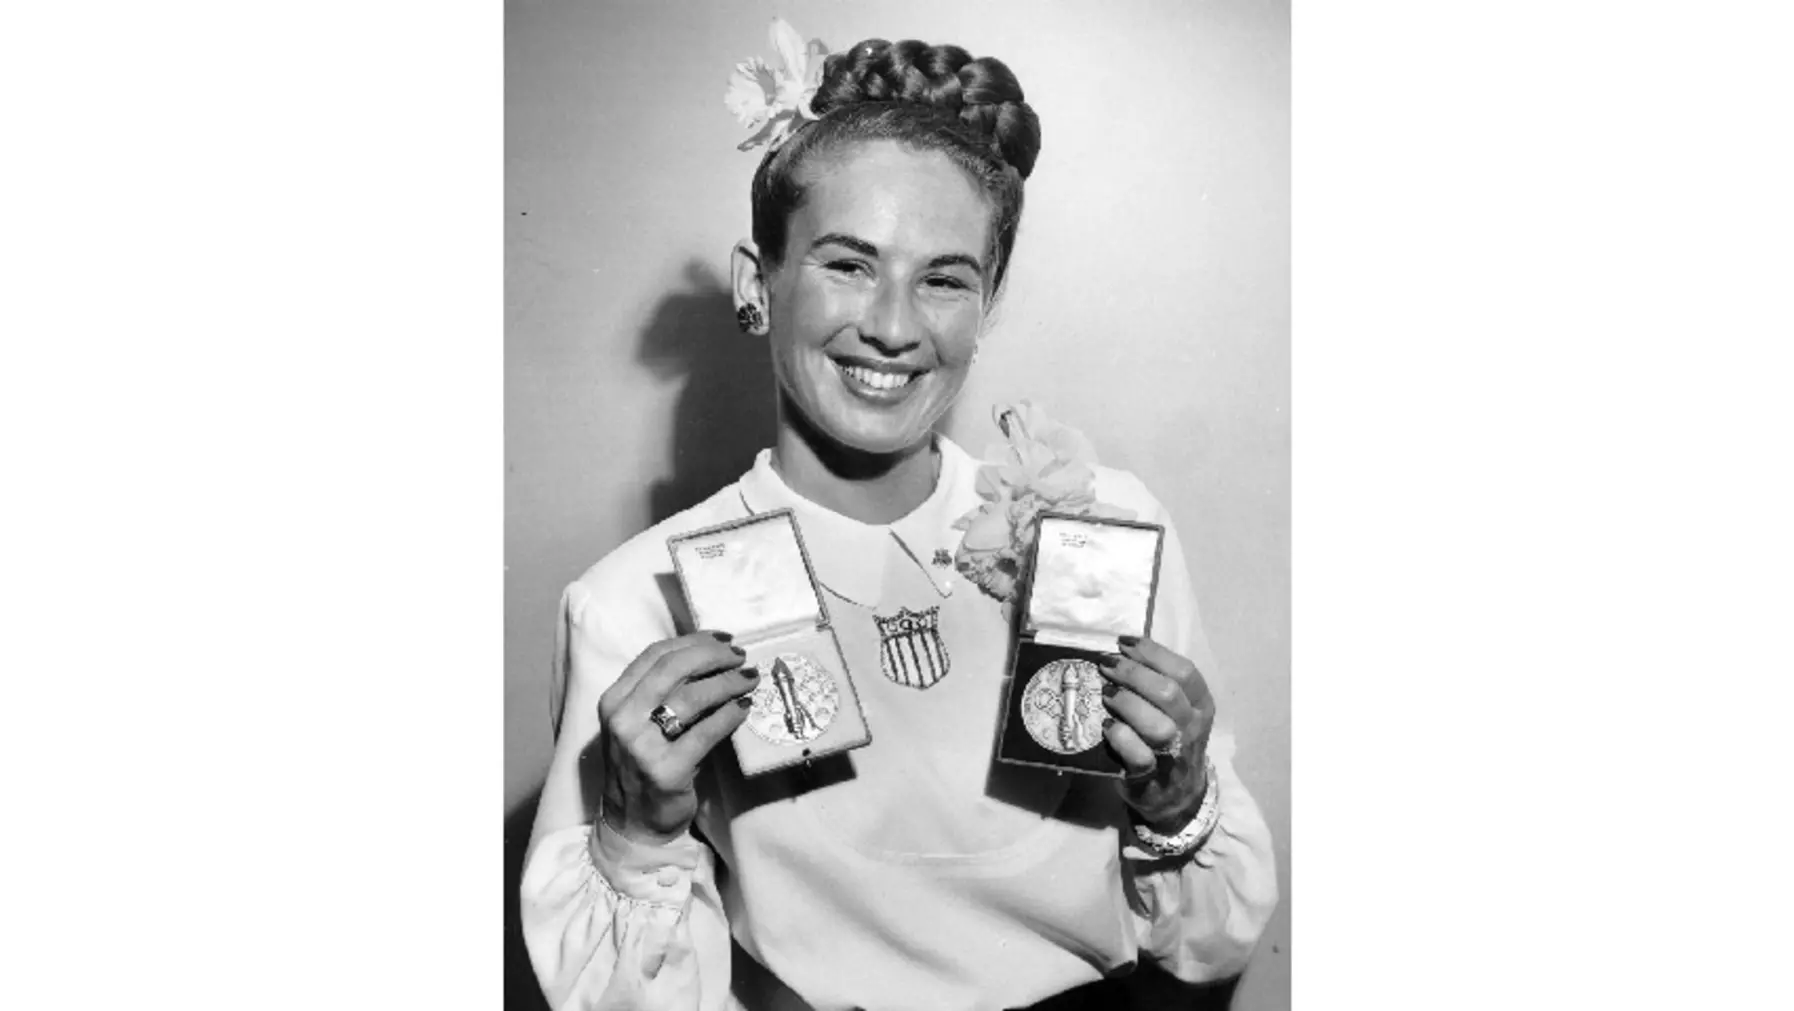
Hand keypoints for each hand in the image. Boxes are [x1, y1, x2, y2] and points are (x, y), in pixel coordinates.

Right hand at [597, 631, 759, 844]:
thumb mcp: (640, 723)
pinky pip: (707, 732)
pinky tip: (744, 708)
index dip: (693, 641)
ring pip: (692, 697)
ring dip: (728, 682)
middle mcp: (622, 719)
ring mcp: (641, 746)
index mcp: (614, 700)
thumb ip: (663, 692)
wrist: (634, 822)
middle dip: (713, 656)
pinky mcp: (666, 770)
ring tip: (749, 679)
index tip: (723, 639)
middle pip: (673, 668)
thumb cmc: (643, 765)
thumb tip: (714, 656)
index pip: (655, 655)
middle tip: (740, 657)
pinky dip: (730, 715)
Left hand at [1099, 635, 1215, 831]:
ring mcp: (1175, 754)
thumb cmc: (1171, 741)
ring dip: (1127, 703)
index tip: (1123, 643)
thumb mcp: (1179, 711)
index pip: (1184, 671)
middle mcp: (1193, 728)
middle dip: (1133, 673)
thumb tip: (1121, 651)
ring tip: (1106, 693)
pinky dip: (1121, 737)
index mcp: (1201, 704)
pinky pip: (1139, 755)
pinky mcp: (1152, 777)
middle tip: (1107, 665)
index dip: (1152, 653)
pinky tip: (1107, 726)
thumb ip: (1158, 683)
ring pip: (1158, 725)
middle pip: (1169, 693)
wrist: (1178, 796)